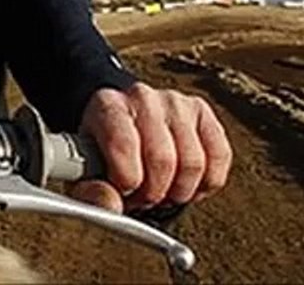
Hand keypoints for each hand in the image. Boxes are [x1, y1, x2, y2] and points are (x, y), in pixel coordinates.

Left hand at [70, 83, 231, 214]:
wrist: (122, 126)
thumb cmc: (102, 152)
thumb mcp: (85, 173)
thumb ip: (91, 193)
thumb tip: (111, 206)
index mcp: (107, 105)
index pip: (123, 145)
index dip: (126, 181)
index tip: (122, 191)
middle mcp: (142, 97)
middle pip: (163, 160)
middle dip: (153, 193)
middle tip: (142, 198)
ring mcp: (176, 102)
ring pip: (194, 163)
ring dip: (178, 192)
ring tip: (160, 189)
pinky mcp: (202, 113)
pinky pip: (219, 158)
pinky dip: (205, 184)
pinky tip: (184, 183)